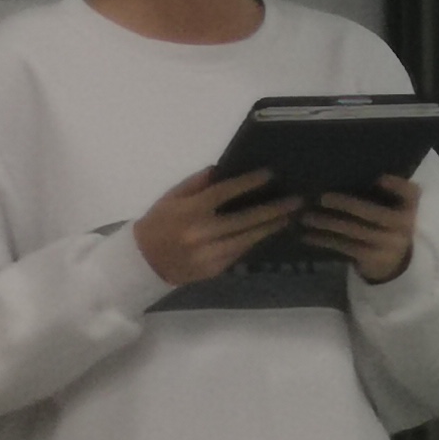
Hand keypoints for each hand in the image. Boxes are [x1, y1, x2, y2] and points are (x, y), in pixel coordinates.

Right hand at [131, 166, 302, 286]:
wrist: (142, 262)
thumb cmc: (159, 223)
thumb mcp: (172, 197)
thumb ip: (196, 183)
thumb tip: (223, 169)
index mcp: (190, 211)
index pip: (225, 193)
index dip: (249, 183)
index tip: (270, 174)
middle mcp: (201, 233)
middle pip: (244, 220)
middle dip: (273, 210)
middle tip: (296, 200)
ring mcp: (208, 254)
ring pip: (247, 239)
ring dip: (271, 227)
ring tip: (291, 216)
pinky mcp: (213, 270)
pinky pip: (240, 253)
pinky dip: (255, 241)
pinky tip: (269, 232)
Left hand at [303, 173, 421, 285]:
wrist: (395, 261)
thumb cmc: (388, 222)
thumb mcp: (394, 206)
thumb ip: (383, 191)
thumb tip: (349, 171)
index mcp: (409, 206)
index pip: (410, 192)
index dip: (396, 185)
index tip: (379, 177)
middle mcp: (402, 225)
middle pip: (372, 213)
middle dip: (346, 204)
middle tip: (322, 197)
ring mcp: (386, 244)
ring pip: (353, 231)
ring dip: (328, 223)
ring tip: (307, 217)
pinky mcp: (370, 258)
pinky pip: (344, 247)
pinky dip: (325, 240)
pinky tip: (308, 236)